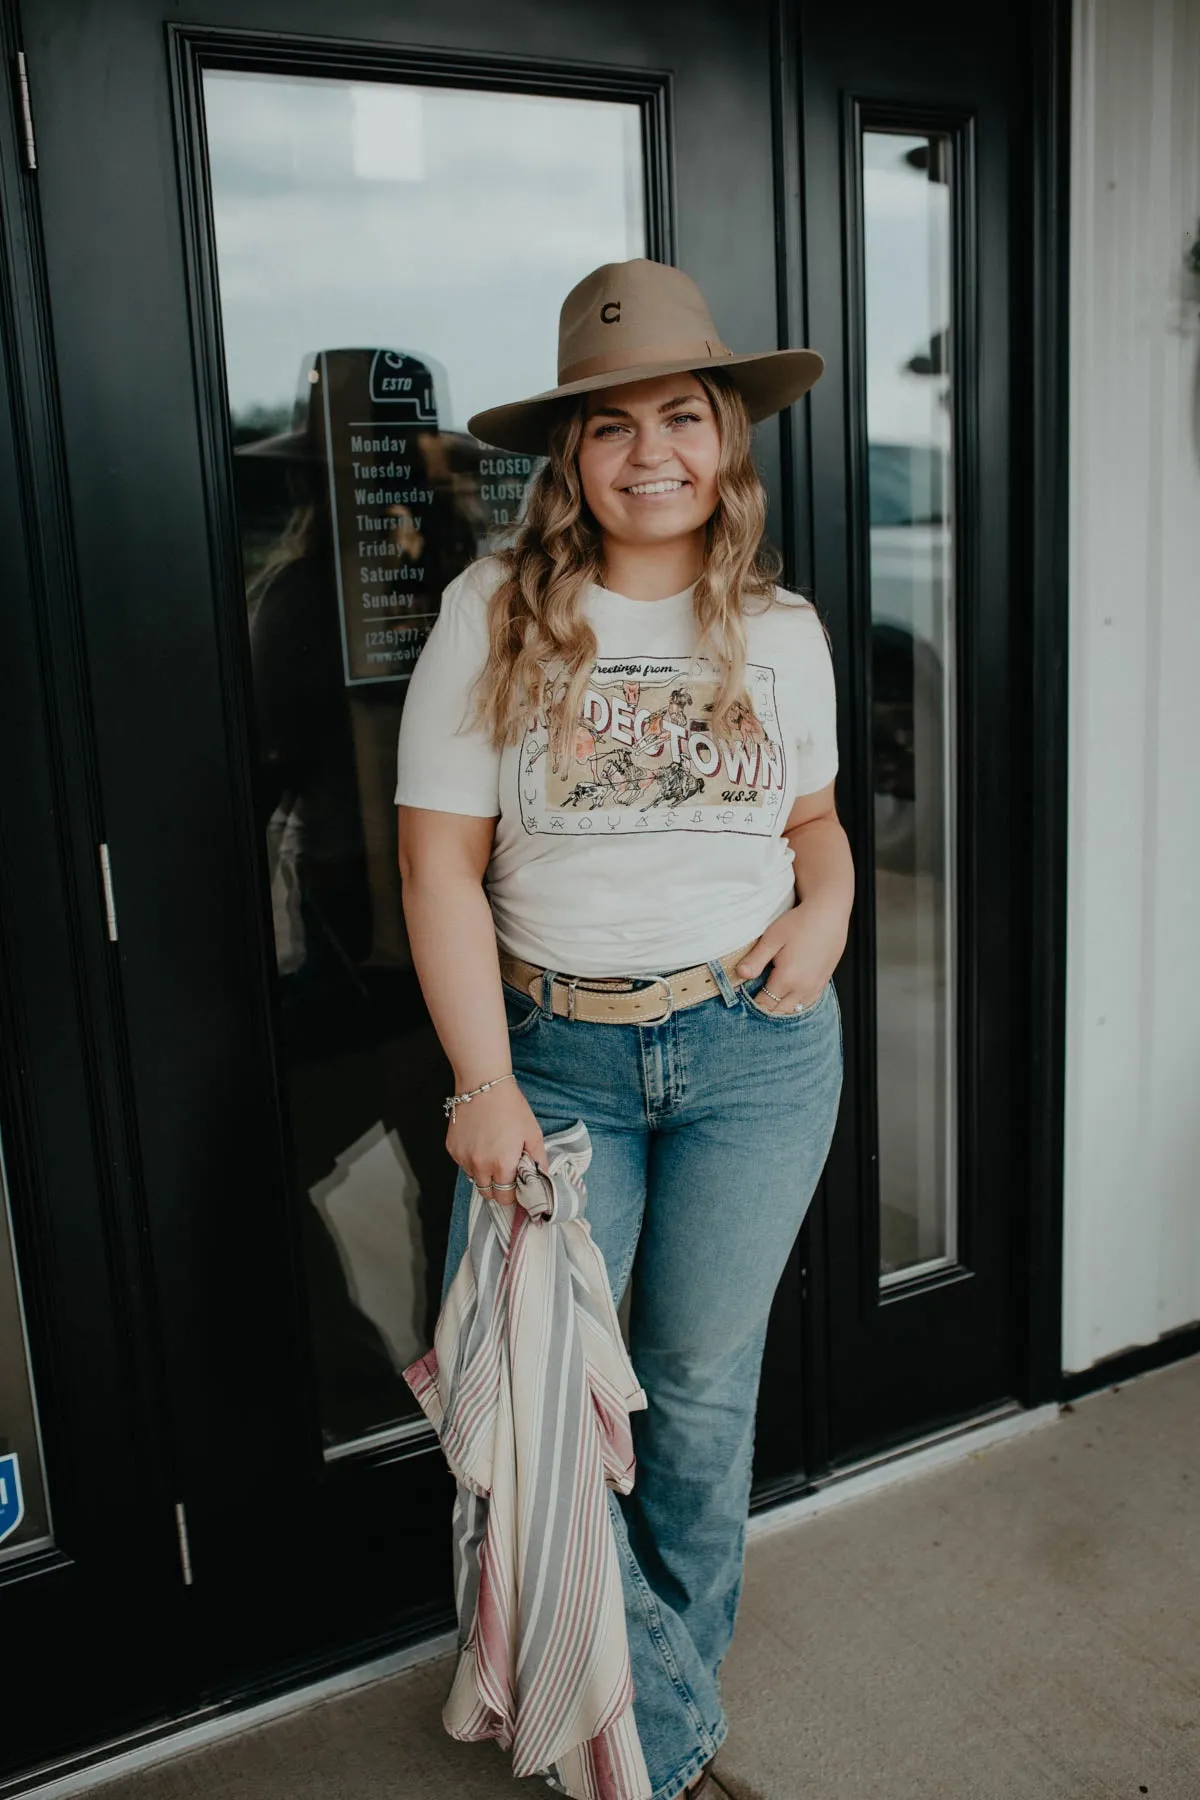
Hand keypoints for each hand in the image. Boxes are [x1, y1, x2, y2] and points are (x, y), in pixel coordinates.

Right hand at [447, 1079, 545, 1203]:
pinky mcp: (452, 1149)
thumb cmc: (510, 1107)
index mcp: (502, 1165)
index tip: (517, 1188)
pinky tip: (480, 1143)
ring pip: (474, 1179)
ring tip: (493, 1154)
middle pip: (488, 1194)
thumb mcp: (533, 1133)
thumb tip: (542, 1179)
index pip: (505, 1198)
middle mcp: (480, 1166)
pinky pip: (463, 1164)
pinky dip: (472, 1161)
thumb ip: (538, 1160)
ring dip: (484, 1175)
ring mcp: (463, 1158)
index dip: (513, 1195)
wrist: (483, 1085)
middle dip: (498, 1189)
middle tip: (506, 1174)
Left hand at [736, 900, 846, 1011]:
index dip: (752, 1005)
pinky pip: (809, 1002)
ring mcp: (816, 986)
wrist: (829, 913)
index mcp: (787, 979)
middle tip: (754, 1002)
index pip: (765, 1003)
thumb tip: (740, 974)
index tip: (743, 1002)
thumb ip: (756, 959)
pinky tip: (790, 998)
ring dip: (782, 1009)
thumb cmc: (800, 922)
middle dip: (766, 1009)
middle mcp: (803, 987)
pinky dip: (797, 1004)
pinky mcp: (824, 981)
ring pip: (795, 1010)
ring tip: (770, 1001)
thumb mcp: (772, 938)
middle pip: (780, 1011)